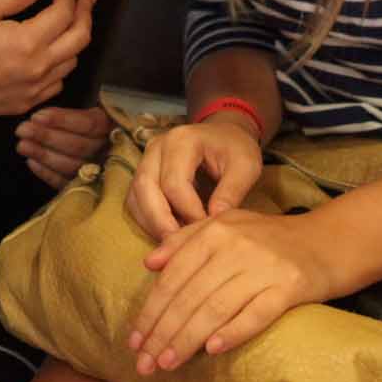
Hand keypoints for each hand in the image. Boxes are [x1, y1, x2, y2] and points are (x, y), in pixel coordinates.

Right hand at [0, 0, 95, 120]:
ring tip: (73, 21)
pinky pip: (58, 83)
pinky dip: (63, 64)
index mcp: (29, 41)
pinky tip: (56, 54)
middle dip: (87, 12)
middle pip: (80, 38)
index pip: (65, 13)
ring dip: (77, 38)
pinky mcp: (28, 102)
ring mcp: (35, 89)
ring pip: (72, 62)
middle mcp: (39, 67)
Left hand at [15, 103, 109, 187]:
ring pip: (71, 165)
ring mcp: (98, 171)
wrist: (101, 147)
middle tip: (22, 130)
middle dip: (46, 137)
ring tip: (22, 145)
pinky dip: (47, 173)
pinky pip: (66, 183)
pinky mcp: (86, 187)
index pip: (87, 124)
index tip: (36, 116)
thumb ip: (71, 114)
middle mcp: (108, 151)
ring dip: (43, 155)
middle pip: (77, 146)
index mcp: (110, 127)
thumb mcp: (86, 112)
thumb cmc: (86, 126)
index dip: (61, 120)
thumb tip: (40, 117)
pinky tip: (31, 162)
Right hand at [126, 118, 261, 240]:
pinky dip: (148, 222)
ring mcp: (145, 160)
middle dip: (161, 222)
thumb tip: (213, 220)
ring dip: (152, 224)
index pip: (174, 183)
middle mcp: (156, 147)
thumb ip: (232, 191)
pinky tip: (168, 235)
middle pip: (145, 188)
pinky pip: (135, 202)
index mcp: (181, 140)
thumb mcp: (246, 165)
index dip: (189, 212)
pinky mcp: (143, 174)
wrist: (224, 135)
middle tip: (181, 246)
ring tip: (175, 244)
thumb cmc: (235, 149)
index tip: (207, 231)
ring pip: (135, 197)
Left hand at [126, 208, 332, 374]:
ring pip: (216, 308)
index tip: (135, 340)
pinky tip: (214, 349)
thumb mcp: (226, 225)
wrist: (329, 240)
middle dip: (163, 333)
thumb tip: (149, 263)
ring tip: (168, 363)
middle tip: (146, 362)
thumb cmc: (269, 238)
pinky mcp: (289, 286)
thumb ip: (186, 240)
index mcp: (215, 231)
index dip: (151, 311)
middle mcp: (236, 246)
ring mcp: (263, 267)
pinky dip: (233, 332)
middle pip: (189, 296)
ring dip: (188, 339)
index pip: (174, 277)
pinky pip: (256, 313)